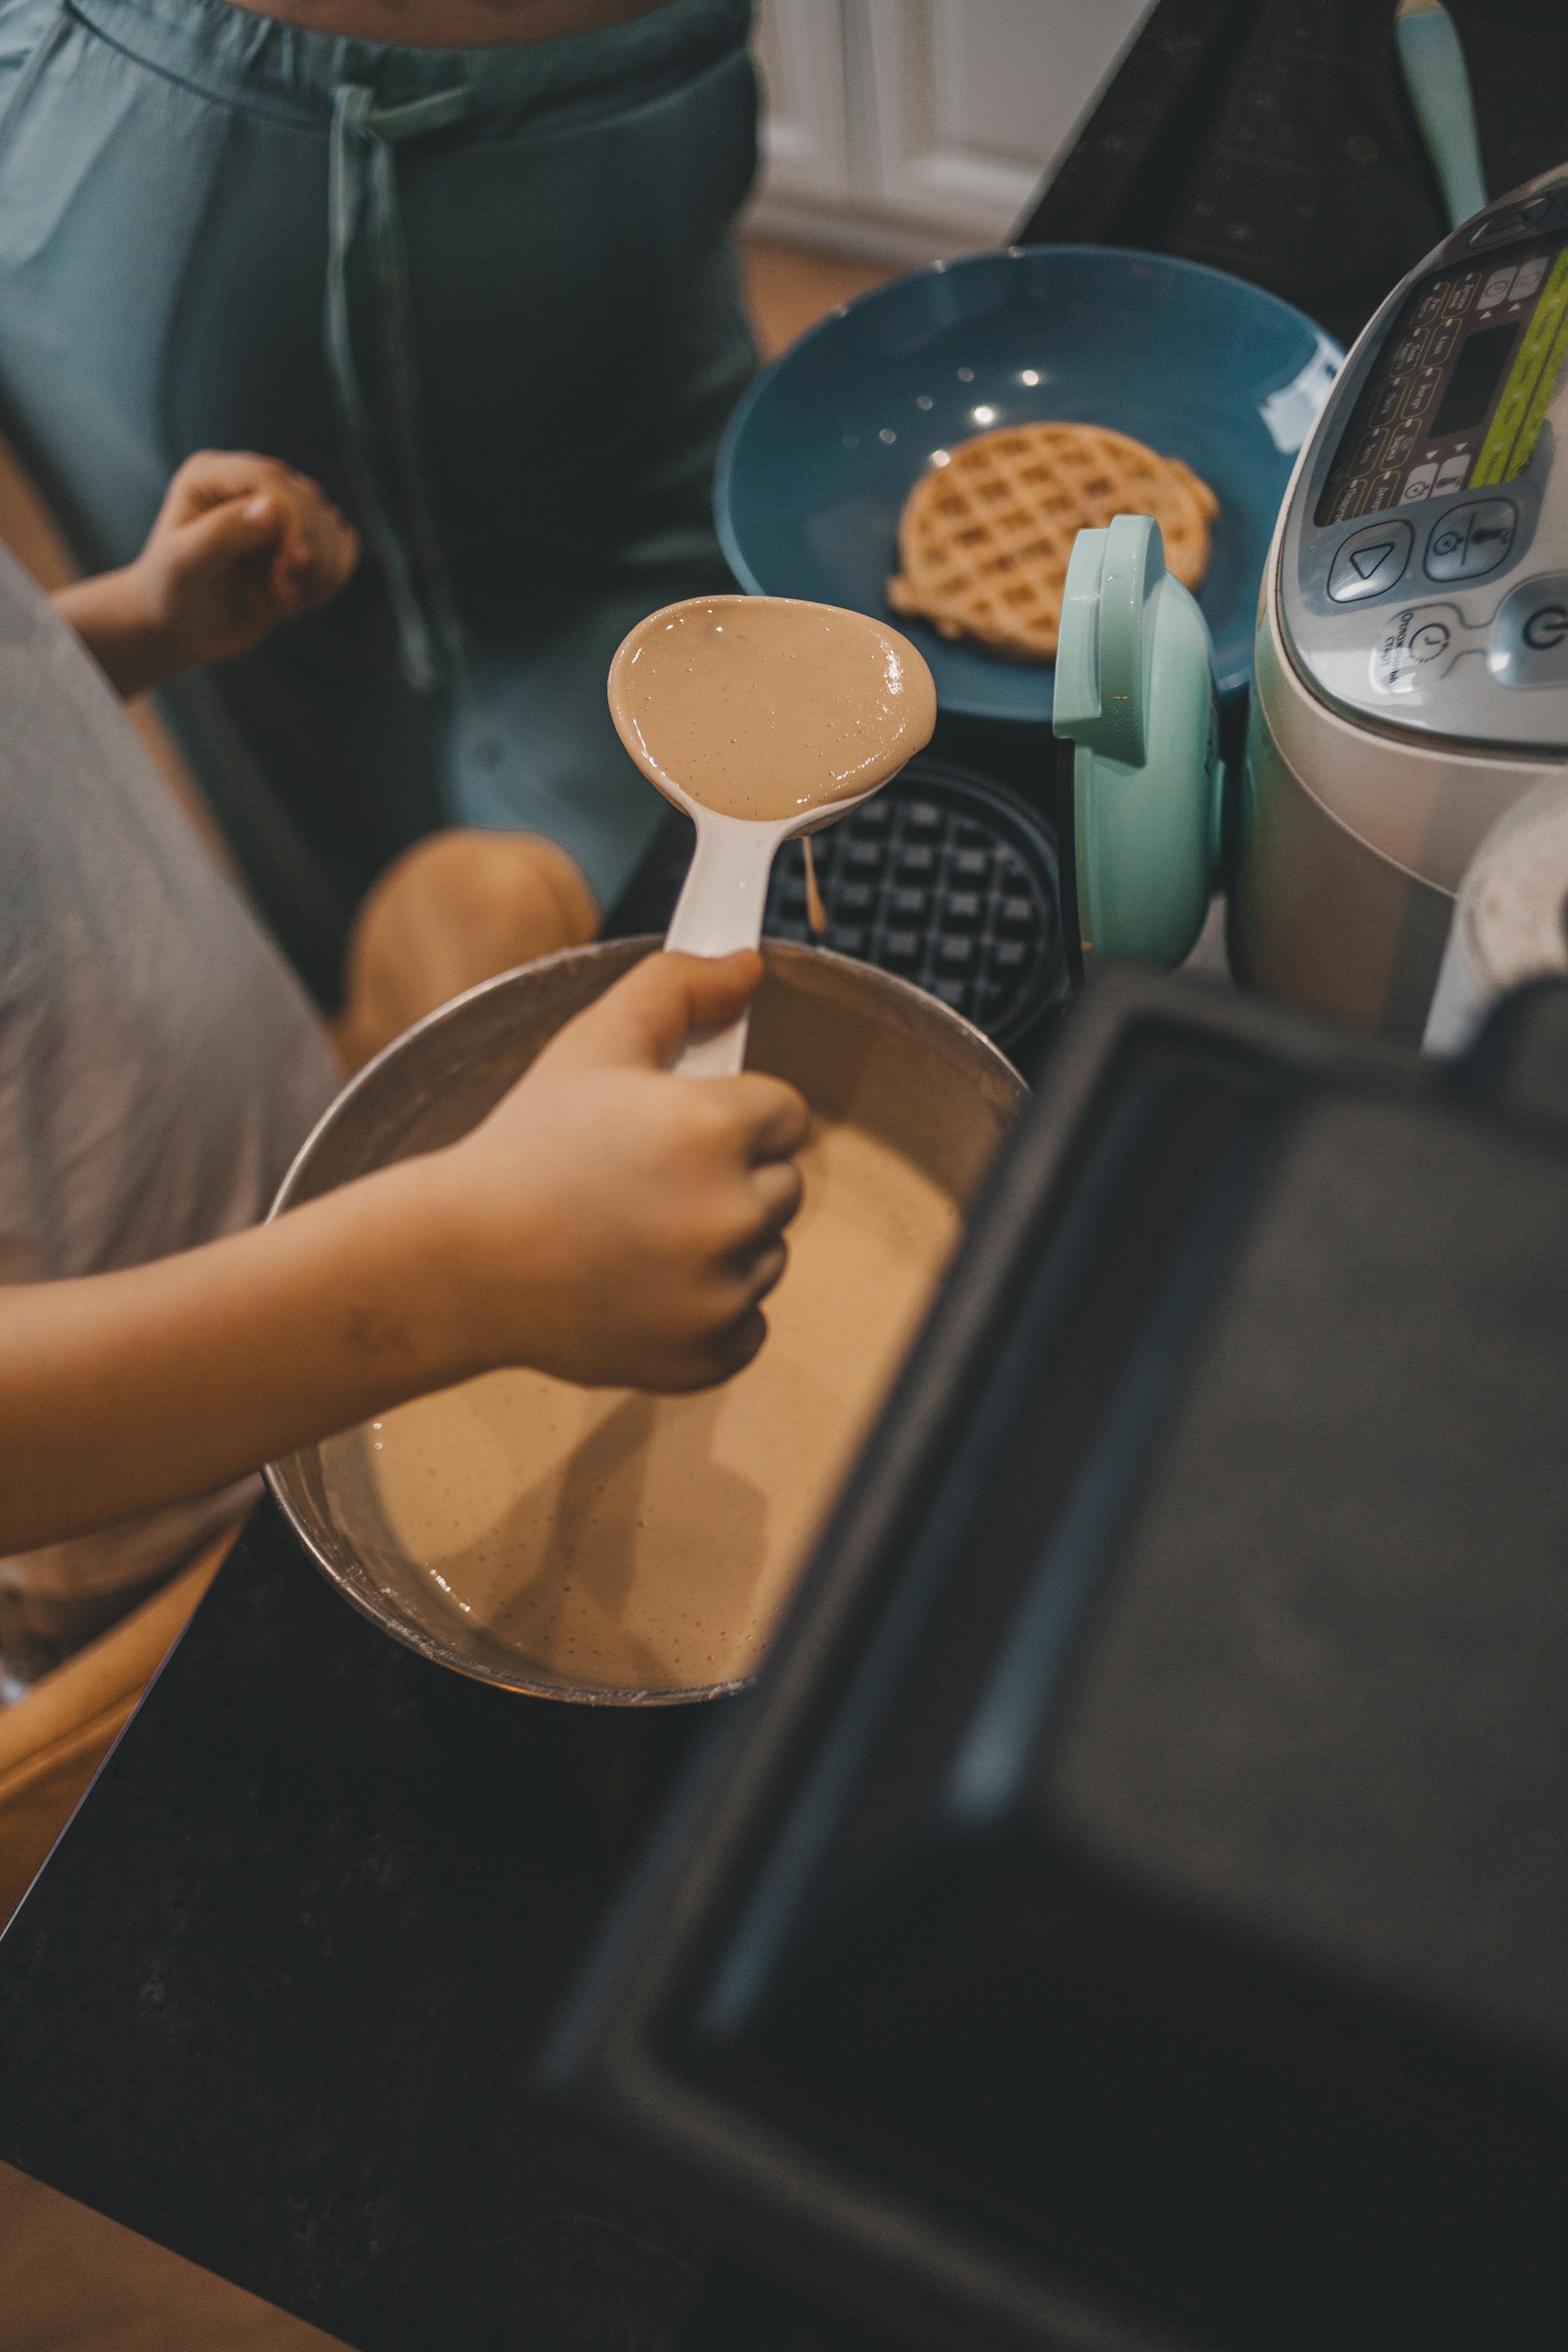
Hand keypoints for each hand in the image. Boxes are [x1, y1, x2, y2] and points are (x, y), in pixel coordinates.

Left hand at [54, 450, 358, 695]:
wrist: (181, 630)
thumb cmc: (171, 594)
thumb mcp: (183, 566)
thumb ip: (221, 534)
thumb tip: (270, 507)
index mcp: (212, 477)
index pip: (271, 479)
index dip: (294, 516)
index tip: (297, 561)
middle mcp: (249, 487)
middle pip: (307, 499)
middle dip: (308, 548)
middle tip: (285, 590)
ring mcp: (279, 514)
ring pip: (330, 524)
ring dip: (321, 570)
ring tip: (285, 600)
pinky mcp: (300, 543)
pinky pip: (342, 547)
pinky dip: (332, 577)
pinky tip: (302, 600)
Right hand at [431, 950, 809, 1390]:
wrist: (462, 1264)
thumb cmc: (525, 1150)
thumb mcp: (593, 1044)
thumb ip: (677, 988)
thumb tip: (746, 965)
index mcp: (714, 1129)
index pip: (788, 1111)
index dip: (734, 1113)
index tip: (681, 1128)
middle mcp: (731, 1215)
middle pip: (785, 1183)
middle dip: (732, 1176)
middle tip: (649, 1181)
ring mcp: (722, 1294)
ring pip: (767, 1253)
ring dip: (721, 1243)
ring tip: (636, 1233)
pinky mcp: (708, 1355)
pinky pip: (746, 1323)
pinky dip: (705, 1310)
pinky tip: (641, 1285)